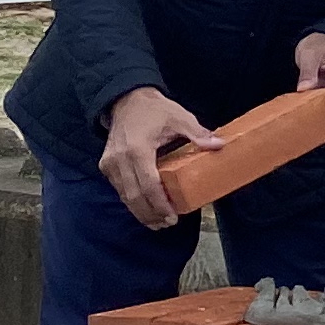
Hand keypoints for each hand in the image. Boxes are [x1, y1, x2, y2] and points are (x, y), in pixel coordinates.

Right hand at [99, 87, 213, 229]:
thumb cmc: (155, 110)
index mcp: (138, 149)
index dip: (160, 204)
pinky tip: (145, 208)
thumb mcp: (179, 117)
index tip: (172, 216)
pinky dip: (132, 200)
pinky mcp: (106, 165)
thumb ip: (197, 134)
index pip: (148, 185)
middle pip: (134, 197)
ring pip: (124, 196)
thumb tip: (219, 146)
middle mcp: (119, 159)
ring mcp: (110, 163)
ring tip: (157, 222)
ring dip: (140, 211)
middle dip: (150, 214)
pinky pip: (119, 189)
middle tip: (166, 224)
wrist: (126, 100)